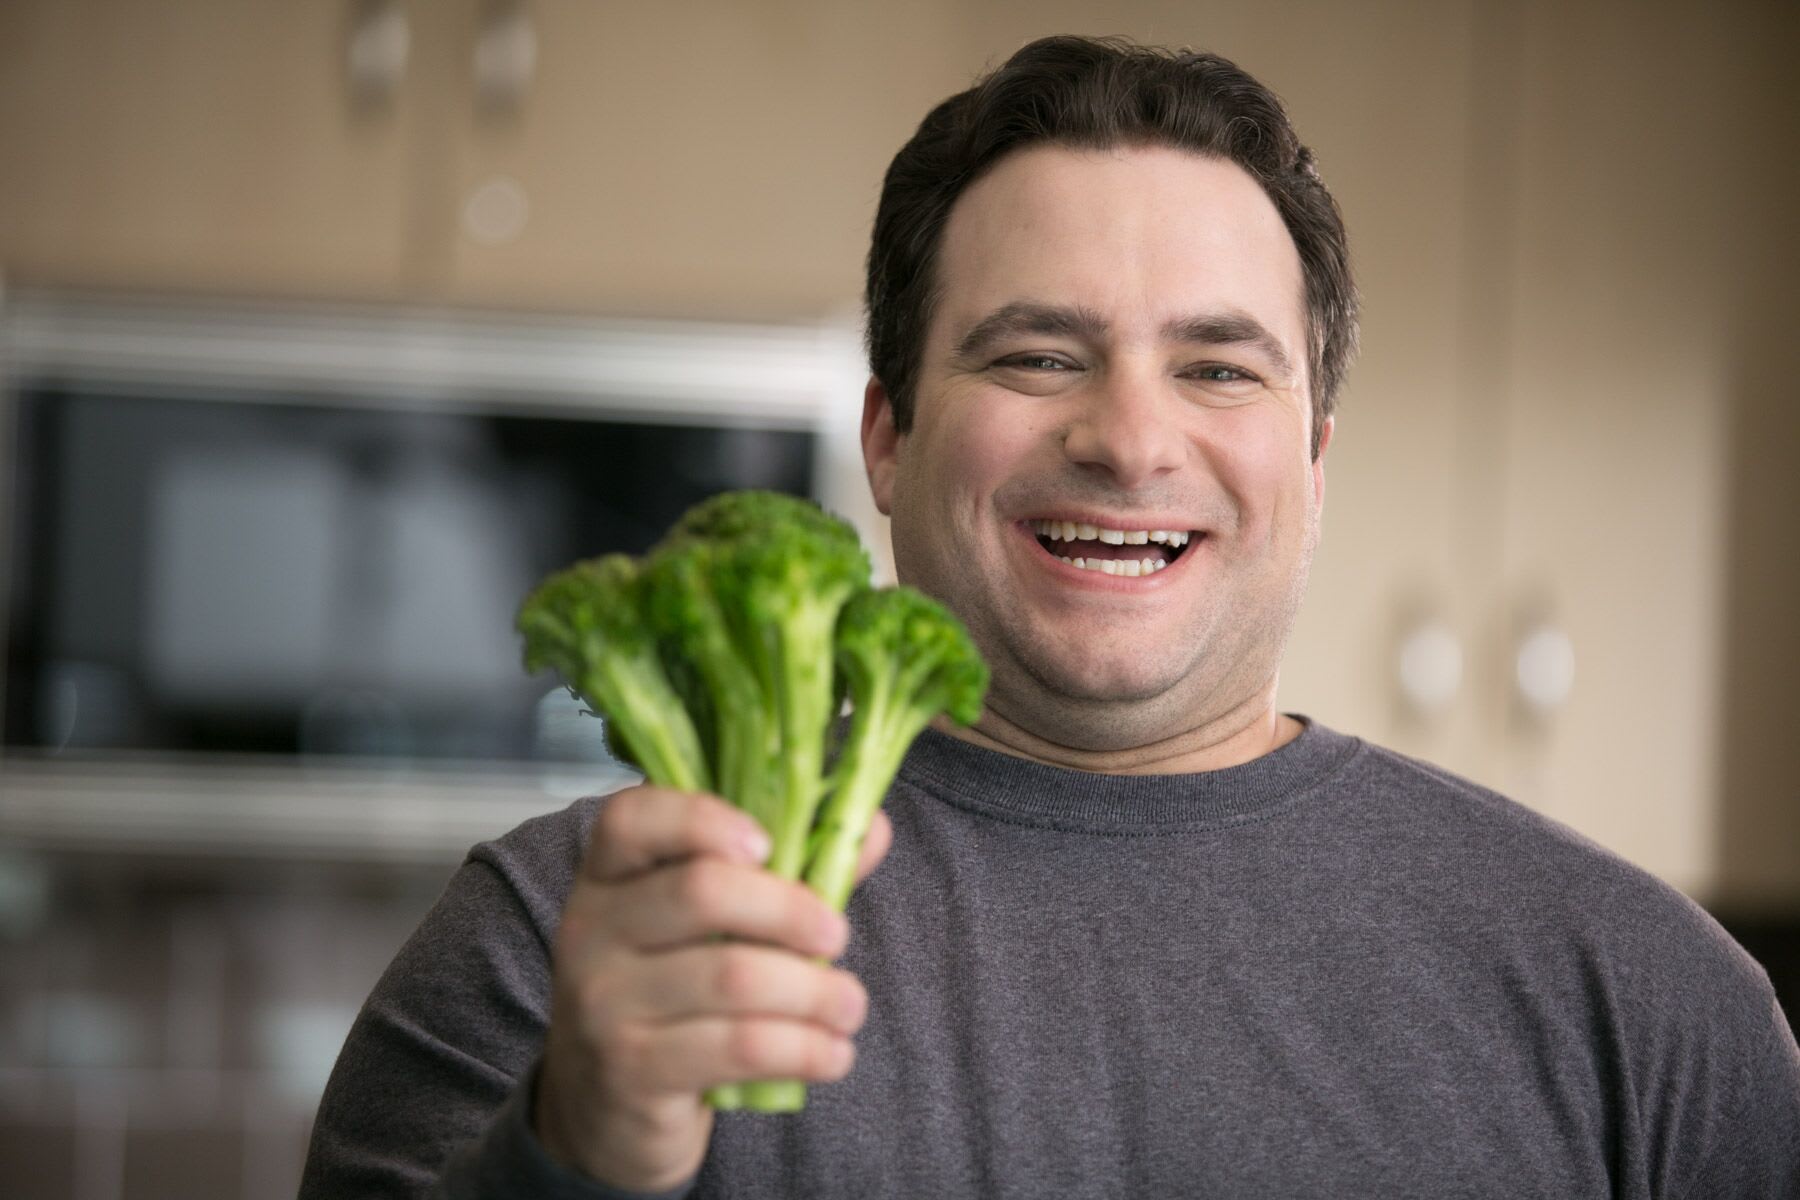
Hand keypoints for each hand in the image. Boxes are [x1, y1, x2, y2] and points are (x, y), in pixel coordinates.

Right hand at [533, 785, 892, 1190]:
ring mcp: (603, 1003)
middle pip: (702, 892)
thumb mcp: (709, 930)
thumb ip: (787, 873)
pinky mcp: (631, 1070)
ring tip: (850, 1006)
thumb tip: (871, 827)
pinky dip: (802, 1048)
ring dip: (814, 992)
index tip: (769, 844)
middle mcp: (590, 930)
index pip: (632, 818)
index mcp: (607, 875)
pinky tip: (832, 1053)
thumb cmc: (673, 996)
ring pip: (733, 977)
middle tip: (838, 936)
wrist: (607, 1110)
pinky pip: (738, 1047)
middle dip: (791, 912)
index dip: (703, 819)